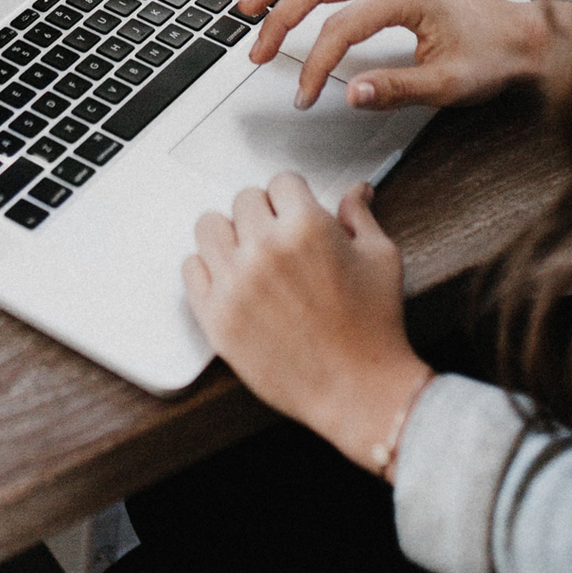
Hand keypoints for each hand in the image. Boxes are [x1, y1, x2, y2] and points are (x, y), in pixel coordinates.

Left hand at [183, 173, 432, 475]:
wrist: (359, 392)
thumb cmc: (375, 328)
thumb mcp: (380, 258)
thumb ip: (359, 216)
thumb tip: (356, 190)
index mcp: (306, 227)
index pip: (281, 181)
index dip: (294, 197)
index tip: (296, 212)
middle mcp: (265, 248)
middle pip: (244, 200)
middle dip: (264, 214)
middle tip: (279, 238)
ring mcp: (235, 283)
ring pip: (209, 226)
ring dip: (230, 235)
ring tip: (249, 254)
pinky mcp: (216, 316)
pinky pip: (191, 268)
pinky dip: (208, 269)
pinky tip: (231, 280)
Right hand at [238, 0, 558, 112]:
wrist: (524, 35)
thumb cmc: (494, 56)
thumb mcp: (448, 85)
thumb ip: (395, 88)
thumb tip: (351, 93)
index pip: (340, 26)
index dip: (315, 64)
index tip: (304, 95)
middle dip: (279, 18)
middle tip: (257, 52)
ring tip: (249, 7)